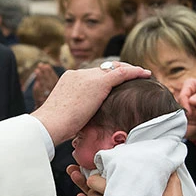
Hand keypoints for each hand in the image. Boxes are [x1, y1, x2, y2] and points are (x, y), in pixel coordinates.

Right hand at [32, 62, 149, 144]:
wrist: (50, 123)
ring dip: (128, 71)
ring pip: (113, 69)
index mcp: (69, 79)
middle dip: (118, 71)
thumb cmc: (55, 127)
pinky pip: (122, 73)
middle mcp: (79, 74)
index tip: (114, 83)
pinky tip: (146, 73)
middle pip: (103, 69)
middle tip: (133, 75)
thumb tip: (81, 121)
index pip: (91, 75)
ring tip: (142, 73)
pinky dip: (135, 72)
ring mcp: (88, 77)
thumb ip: (77, 111)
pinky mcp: (99, 83)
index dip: (105, 77)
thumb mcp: (67, 114)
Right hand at [178, 78, 195, 124]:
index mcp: (188, 84)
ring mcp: (189, 101)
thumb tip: (191, 102)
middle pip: (183, 105)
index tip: (190, 112)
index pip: (182, 96)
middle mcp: (187, 93)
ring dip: (195, 116)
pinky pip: (190, 116)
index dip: (185, 105)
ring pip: (186, 112)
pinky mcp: (192, 108)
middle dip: (192, 112)